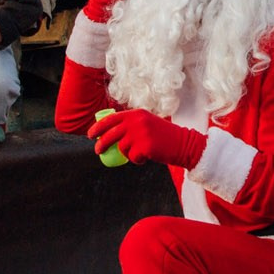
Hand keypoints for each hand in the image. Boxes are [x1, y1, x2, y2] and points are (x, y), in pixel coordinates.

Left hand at [87, 107, 205, 168]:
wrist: (183, 143)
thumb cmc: (163, 136)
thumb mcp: (146, 123)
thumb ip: (131, 124)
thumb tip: (109, 133)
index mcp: (136, 114)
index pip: (111, 119)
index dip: (98, 127)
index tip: (91, 135)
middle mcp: (137, 121)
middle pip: (111, 134)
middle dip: (101, 144)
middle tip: (98, 151)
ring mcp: (141, 134)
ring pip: (122, 148)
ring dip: (128, 153)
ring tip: (139, 152)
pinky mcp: (145, 147)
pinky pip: (132, 157)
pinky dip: (137, 160)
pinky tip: (147, 156)